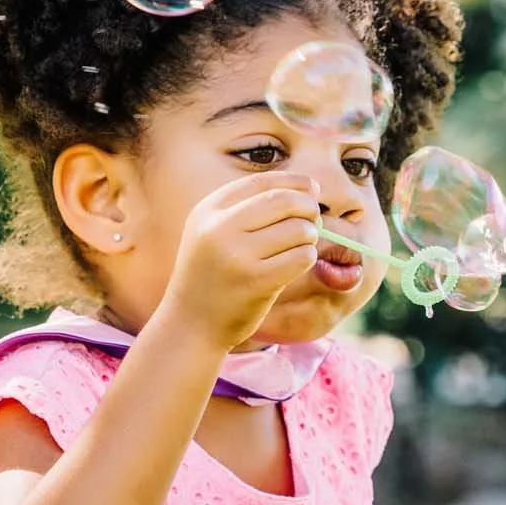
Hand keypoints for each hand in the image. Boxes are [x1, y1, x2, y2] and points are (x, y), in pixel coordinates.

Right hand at [159, 173, 321, 349]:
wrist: (190, 323)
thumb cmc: (211, 274)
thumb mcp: (212, 232)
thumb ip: (247, 208)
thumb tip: (305, 190)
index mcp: (208, 210)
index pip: (261, 182)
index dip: (293, 181)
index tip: (312, 188)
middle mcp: (219, 228)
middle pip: (284, 201)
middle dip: (308, 207)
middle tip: (314, 220)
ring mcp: (237, 256)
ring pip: (298, 229)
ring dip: (310, 236)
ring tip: (302, 246)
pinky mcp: (257, 282)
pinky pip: (302, 257)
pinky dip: (307, 257)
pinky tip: (297, 264)